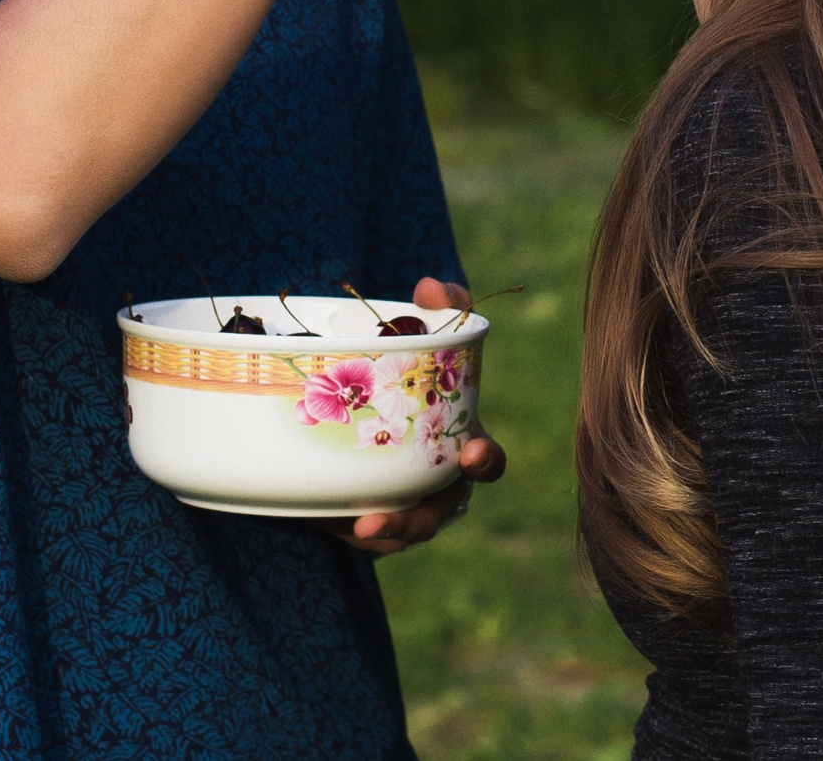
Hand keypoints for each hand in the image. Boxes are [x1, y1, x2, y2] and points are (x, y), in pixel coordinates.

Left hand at [316, 277, 506, 556]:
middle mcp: (437, 483)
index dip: (485, 461)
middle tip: (386, 514)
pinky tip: (336, 520)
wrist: (349, 404)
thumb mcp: (421, 332)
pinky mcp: (366, 519)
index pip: (486, 462)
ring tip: (362, 524)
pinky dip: (352, 529)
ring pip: (402, 530)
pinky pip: (366, 535)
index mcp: (460, 442)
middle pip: (439, 511)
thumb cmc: (404, 370)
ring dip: (387, 530)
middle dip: (421, 515)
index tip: (473, 453)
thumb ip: (439, 305)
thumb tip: (430, 287)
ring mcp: (403, 504)